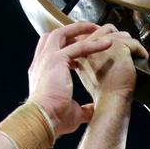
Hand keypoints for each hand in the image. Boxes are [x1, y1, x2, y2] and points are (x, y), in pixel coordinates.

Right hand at [26, 22, 120, 137]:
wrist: (43, 119)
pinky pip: (78, 46)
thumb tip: (92, 111)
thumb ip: (82, 108)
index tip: (79, 50)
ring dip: (80, 29)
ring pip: (62, 34)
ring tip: (98, 29)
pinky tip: (108, 44)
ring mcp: (47, 59)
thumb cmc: (54, 119)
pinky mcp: (57, 60)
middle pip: (53, 36)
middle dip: (71, 31)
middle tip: (89, 31)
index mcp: (41, 73)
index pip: (50, 52)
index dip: (65, 48)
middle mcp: (41, 63)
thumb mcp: (71, 111)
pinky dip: (94, 43)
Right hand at [70, 24, 149, 103]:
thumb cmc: (102, 91)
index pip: (94, 34)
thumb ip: (90, 58)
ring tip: (134, 54)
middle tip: (127, 47)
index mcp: (81, 51)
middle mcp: (90, 44)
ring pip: (122, 34)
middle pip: (108, 29)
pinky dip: (140, 51)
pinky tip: (143, 58)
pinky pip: (134, 43)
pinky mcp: (118, 47)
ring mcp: (103, 44)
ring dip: (130, 43)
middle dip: (119, 37)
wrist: (109, 100)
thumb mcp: (87, 72)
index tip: (114, 44)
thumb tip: (99, 49)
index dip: (106, 37)